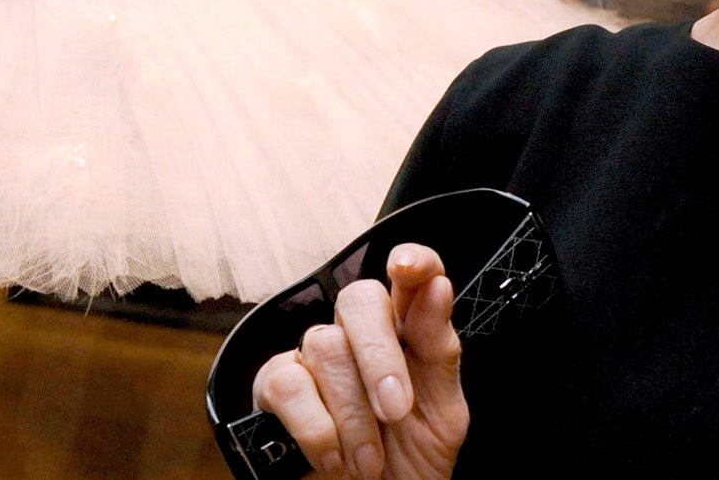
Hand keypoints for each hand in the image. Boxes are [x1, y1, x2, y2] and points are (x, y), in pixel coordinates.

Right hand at [250, 244, 467, 479]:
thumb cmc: (409, 463)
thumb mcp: (442, 415)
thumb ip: (439, 351)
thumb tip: (435, 287)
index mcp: (407, 335)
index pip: (411, 277)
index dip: (412, 259)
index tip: (410, 267)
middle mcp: (358, 336)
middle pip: (359, 299)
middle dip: (379, 355)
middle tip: (395, 411)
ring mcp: (314, 358)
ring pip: (325, 346)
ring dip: (353, 416)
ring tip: (368, 461)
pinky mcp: (276, 384)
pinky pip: (289, 383)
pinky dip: (317, 428)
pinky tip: (333, 457)